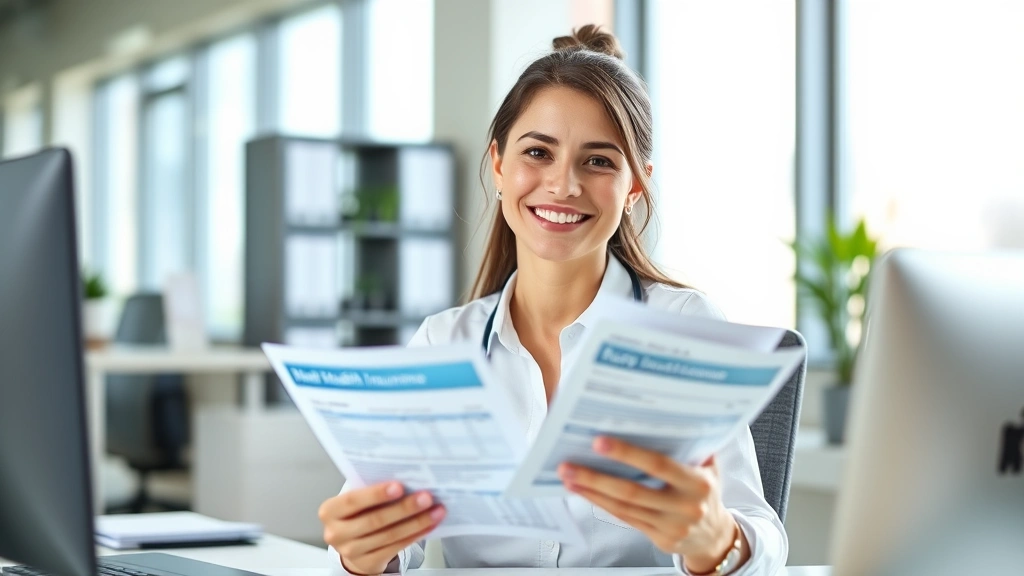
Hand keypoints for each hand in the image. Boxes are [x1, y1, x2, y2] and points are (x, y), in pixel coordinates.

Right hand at [319, 482, 445, 574]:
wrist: (353, 544)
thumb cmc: (358, 513)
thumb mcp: (357, 500)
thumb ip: (371, 489)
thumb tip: (406, 477)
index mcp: (330, 511)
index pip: (352, 500)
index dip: (376, 494)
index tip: (399, 486)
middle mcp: (336, 533)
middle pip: (374, 520)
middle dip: (403, 508)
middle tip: (425, 497)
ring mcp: (351, 551)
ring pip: (389, 535)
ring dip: (416, 522)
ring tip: (435, 510)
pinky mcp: (367, 563)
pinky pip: (396, 547)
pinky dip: (415, 534)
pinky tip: (429, 525)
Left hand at [558, 437, 748, 573]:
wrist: (715, 535)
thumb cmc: (705, 490)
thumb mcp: (707, 466)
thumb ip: (687, 445)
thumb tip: (653, 417)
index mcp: (698, 483)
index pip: (659, 465)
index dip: (628, 454)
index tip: (599, 442)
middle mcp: (685, 506)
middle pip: (633, 491)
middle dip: (597, 477)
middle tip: (570, 464)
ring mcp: (671, 526)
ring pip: (624, 507)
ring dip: (592, 492)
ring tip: (568, 477)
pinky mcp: (658, 539)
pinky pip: (625, 518)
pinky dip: (601, 503)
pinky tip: (584, 492)